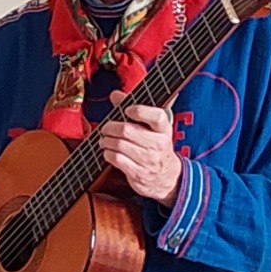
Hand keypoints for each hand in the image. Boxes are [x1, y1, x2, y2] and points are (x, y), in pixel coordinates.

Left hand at [97, 91, 182, 206]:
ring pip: (119, 145)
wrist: (166, 176)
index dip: (141, 111)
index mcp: (164, 129)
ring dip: (106, 141)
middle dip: (110, 127)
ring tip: (104, 140)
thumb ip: (134, 110)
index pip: (157, 117)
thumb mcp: (152, 128)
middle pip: (127, 130)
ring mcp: (148, 160)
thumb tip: (115, 94)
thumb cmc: (155, 147)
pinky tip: (108, 151)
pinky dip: (108, 153)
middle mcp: (158, 144)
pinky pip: (116, 159)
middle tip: (105, 128)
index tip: (128, 110)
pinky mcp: (138, 173)